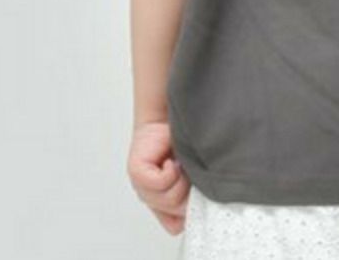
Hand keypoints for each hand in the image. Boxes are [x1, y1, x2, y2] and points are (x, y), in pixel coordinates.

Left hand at [126, 120, 191, 234]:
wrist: (172, 113)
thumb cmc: (185, 139)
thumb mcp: (197, 171)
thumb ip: (197, 192)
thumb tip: (201, 206)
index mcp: (166, 200)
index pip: (175, 225)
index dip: (188, 212)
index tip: (195, 191)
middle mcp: (153, 198)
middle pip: (177, 212)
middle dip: (188, 191)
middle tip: (188, 171)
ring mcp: (142, 188)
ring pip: (169, 200)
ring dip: (180, 179)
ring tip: (179, 163)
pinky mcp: (136, 173)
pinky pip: (159, 184)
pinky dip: (170, 171)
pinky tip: (169, 160)